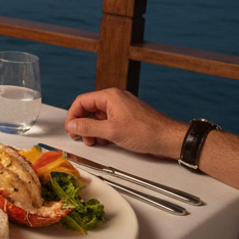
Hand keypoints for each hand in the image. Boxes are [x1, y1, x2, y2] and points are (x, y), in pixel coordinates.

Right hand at [64, 88, 184, 160]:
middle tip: (81, 138)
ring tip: (94, 142)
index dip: (73, 115)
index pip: (82, 101)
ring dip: (93, 129)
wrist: (168, 139)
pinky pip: (108, 122)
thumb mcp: (112, 131)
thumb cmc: (147, 132)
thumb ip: (88, 127)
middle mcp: (115, 99)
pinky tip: (106, 141)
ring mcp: (122, 108)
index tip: (70, 129)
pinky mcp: (127, 117)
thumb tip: (72, 125)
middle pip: (89, 109)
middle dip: (83, 124)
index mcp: (110, 96)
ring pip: (98, 117)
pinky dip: (103, 131)